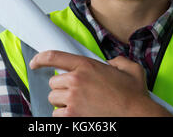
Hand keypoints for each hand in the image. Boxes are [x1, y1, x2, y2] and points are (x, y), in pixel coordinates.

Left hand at [29, 50, 172, 116]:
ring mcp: (72, 99)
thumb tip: (111, 63)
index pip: (54, 56)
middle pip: (53, 82)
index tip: (35, 63)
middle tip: (76, 93)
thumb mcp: (130, 69)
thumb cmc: (134, 96)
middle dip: (62, 88)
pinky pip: (57, 115)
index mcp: (86, 65)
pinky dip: (64, 116)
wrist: (137, 116)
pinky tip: (78, 115)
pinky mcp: (72, 116)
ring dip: (63, 103)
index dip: (40, 59)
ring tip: (79, 105)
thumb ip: (117, 61)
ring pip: (54, 100)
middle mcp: (76, 80)